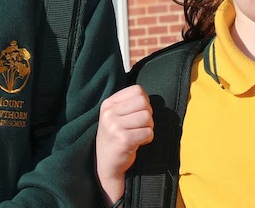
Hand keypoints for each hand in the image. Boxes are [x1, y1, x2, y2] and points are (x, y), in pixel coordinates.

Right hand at [96, 85, 153, 204]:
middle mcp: (109, 113)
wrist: (106, 164)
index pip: (137, 90)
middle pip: (144, 103)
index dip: (144, 101)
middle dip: (148, 114)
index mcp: (108, 104)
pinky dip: (148, 138)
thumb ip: (127, 103)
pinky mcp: (124, 140)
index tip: (138, 113)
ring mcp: (115, 126)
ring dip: (148, 127)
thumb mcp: (114, 115)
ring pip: (147, 117)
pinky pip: (148, 132)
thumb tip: (146, 97)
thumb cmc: (114, 137)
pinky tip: (138, 142)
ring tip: (139, 134)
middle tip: (141, 125)